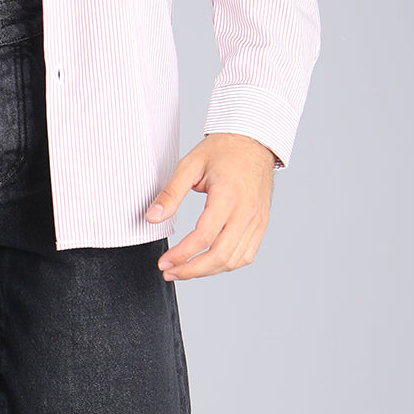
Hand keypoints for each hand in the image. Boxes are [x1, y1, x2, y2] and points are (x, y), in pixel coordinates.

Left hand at [145, 133, 276, 280]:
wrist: (254, 142)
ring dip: (207, 271)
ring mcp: (256, 220)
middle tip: (169, 272)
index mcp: (228, 196)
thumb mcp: (190, 164)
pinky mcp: (261, 225)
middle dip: (191, 270)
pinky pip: (246, 256)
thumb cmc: (223, 151)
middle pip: (219, 256)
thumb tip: (153, 217)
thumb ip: (171, 193)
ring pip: (233, 261)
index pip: (203, 237)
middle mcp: (246, 212)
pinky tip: (208, 264)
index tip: (164, 262)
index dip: (181, 255)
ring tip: (184, 270)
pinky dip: (226, 265)